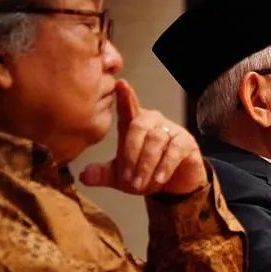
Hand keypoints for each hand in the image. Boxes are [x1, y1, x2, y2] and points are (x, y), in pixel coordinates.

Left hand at [79, 79, 205, 195]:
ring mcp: (171, 130)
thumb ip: (103, 174)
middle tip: (127, 179)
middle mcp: (153, 122)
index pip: (127, 107)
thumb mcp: (121, 177)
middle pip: (139, 126)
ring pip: (156, 140)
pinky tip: (159, 179)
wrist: (173, 186)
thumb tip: (84, 176)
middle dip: (131, 154)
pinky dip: (165, 166)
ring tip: (140, 184)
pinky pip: (174, 149)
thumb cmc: (145, 173)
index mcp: (134, 124)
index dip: (124, 96)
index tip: (120, 84)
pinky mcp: (186, 142)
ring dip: (146, 164)